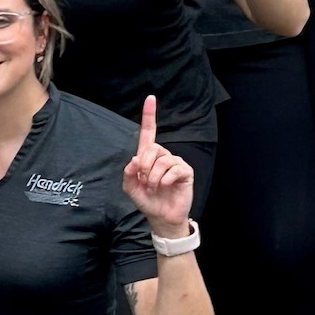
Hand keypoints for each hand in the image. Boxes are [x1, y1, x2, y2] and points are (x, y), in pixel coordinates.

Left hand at [122, 96, 195, 232]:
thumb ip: (128, 173)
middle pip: (152, 149)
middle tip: (144, 181)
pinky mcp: (185, 172)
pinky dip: (165, 179)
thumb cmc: (147, 200)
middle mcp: (162, 156)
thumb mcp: (130, 188)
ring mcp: (175, 163)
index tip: (150, 98)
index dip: (149, 115)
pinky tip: (165, 186)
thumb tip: (135, 159)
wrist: (161, 216)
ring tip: (154, 187)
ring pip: (162, 160)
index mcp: (148, 156)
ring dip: (153, 177)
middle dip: (144, 167)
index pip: (149, 132)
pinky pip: (174, 168)